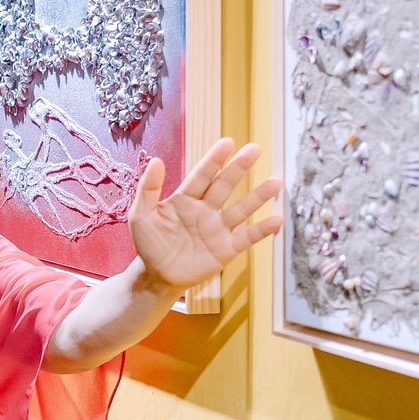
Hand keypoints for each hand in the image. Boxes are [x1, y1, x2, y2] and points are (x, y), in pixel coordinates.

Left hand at [128, 137, 284, 295]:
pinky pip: (247, 237)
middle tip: (255, 149)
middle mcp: (205, 209)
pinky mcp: (226, 249)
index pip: (202, 175)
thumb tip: (156, 161)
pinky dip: (262, 230)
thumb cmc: (149, 244)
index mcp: (186, 198)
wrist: (157, 276)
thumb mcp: (141, 216)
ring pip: (241, 208)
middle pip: (225, 185)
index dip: (214, 159)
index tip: (228, 143)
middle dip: (239, 167)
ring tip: (276, 182)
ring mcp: (218, 229)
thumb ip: (148, 190)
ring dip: (258, 196)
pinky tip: (277, 220)